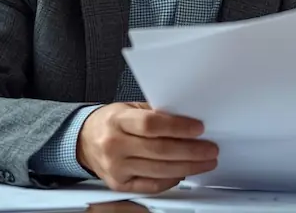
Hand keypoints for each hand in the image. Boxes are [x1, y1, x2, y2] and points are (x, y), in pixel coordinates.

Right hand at [76, 102, 217, 192]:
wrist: (84, 140)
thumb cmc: (112, 122)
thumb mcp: (130, 109)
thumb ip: (156, 113)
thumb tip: (188, 120)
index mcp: (117, 121)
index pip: (151, 125)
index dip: (178, 127)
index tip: (198, 128)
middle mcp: (114, 145)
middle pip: (159, 150)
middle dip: (191, 151)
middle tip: (210, 149)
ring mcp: (116, 168)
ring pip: (159, 170)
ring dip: (188, 167)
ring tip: (205, 162)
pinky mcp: (119, 184)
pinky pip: (152, 186)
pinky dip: (171, 180)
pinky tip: (184, 173)